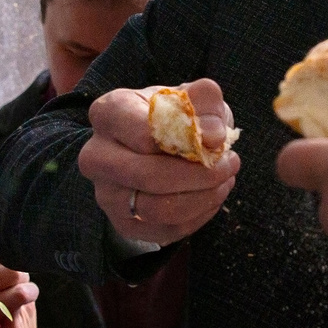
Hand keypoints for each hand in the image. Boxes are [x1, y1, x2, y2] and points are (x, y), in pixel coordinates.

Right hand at [0, 212, 38, 312]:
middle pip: (5, 249)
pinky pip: (21, 293)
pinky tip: (25, 294)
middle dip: (17, 259)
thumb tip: (17, 200)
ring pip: (16, 272)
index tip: (11, 240)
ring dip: (23, 278)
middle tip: (12, 268)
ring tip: (14, 284)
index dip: (5, 230)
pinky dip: (29, 293)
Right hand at [81, 83, 240, 246]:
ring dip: (202, 198)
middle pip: (147, 175)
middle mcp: (96, 155)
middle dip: (199, 174)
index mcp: (109, 112)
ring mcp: (106, 193)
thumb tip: (213, 135)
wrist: (156, 145)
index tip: (218, 139)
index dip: (188, 140)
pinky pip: (165, 230)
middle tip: (230, 164)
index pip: (144, 133)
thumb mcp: (192, 96)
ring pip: (156, 208)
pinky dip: (197, 216)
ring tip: (224, 181)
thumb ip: (205, 101)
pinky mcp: (123, 223)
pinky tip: (210, 196)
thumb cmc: (174, 116)